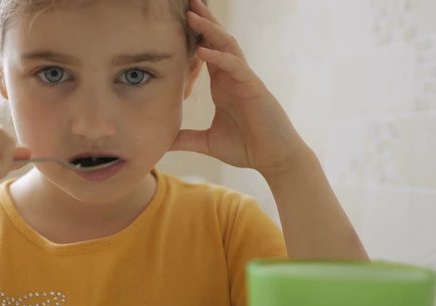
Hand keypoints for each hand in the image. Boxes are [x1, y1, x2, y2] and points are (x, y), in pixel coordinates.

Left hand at [171, 0, 311, 177]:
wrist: (273, 159)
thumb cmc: (245, 148)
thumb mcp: (207, 142)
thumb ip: (185, 139)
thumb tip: (162, 142)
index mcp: (222, 85)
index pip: (204, 53)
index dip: (191, 38)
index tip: (172, 24)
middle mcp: (232, 77)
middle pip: (216, 41)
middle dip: (201, 21)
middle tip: (185, 3)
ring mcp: (244, 79)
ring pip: (226, 46)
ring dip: (209, 30)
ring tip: (191, 15)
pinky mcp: (253, 87)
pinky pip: (235, 66)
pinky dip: (219, 57)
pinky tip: (203, 51)